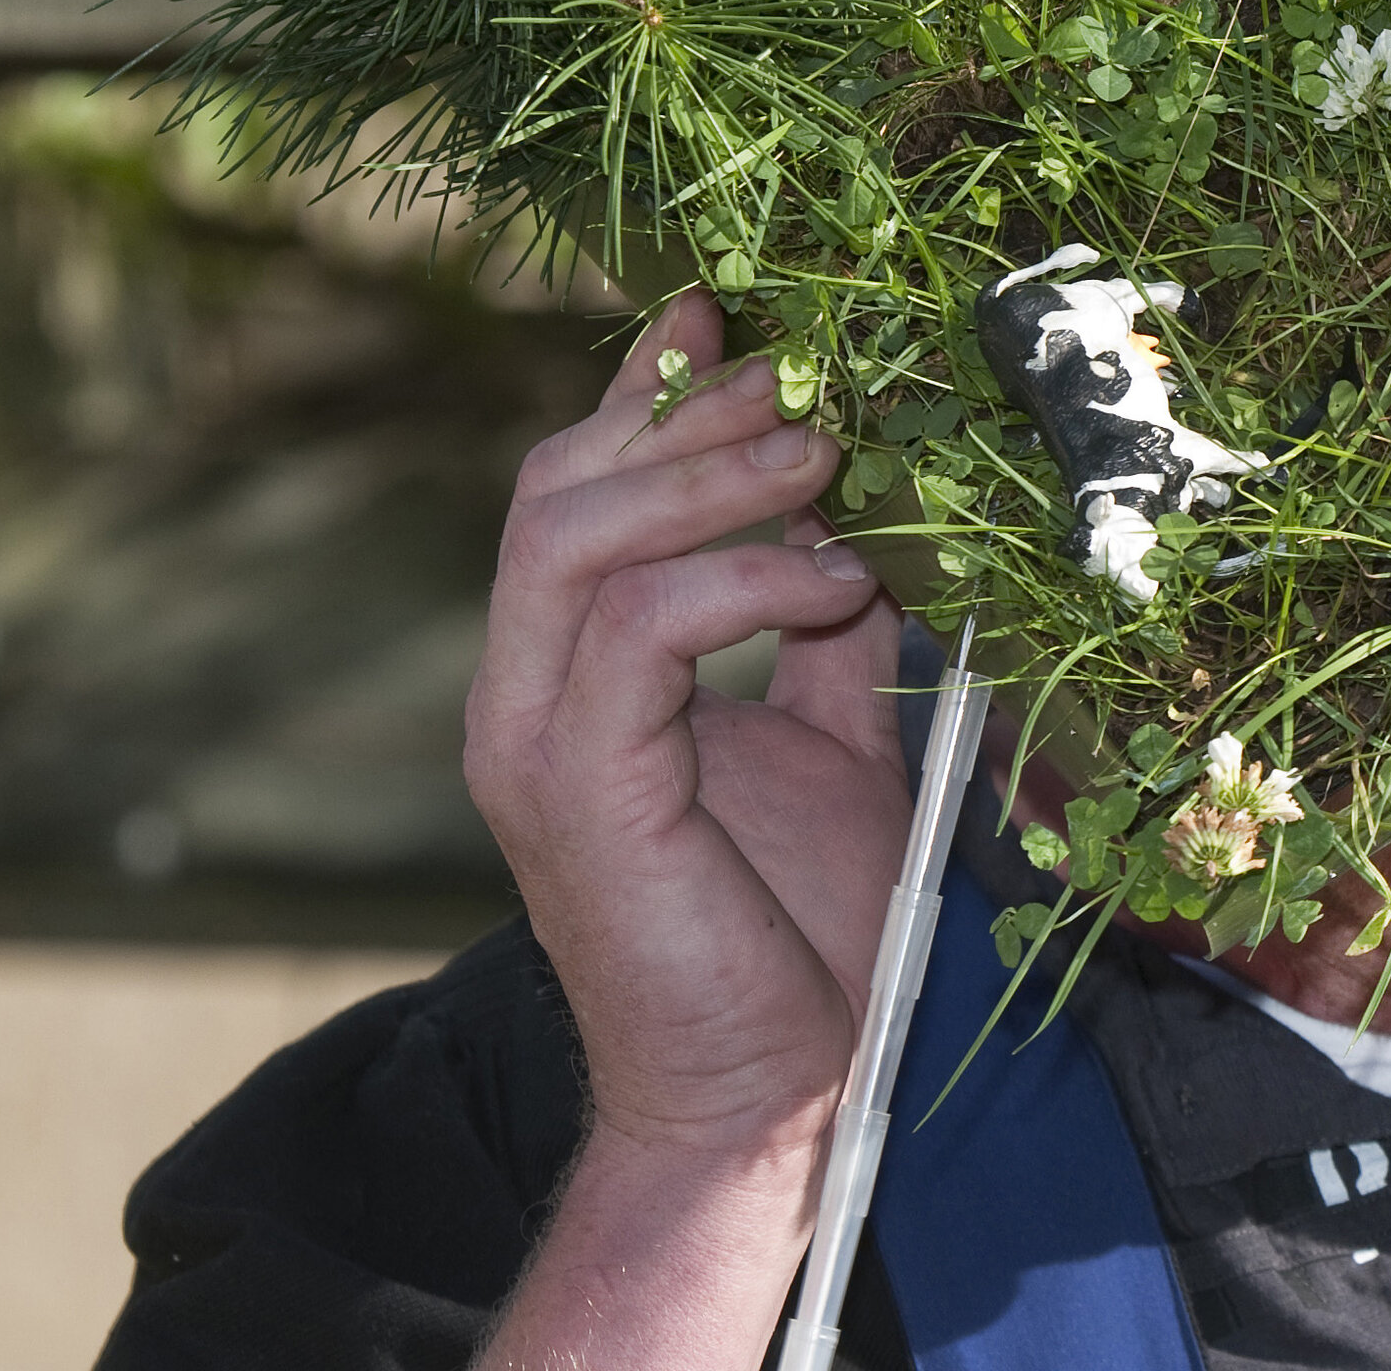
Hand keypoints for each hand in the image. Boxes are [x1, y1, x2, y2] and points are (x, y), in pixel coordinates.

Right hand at [465, 290, 912, 1169]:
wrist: (776, 1089)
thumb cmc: (801, 927)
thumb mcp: (831, 735)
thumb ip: (820, 628)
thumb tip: (864, 514)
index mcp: (574, 670)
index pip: (576, 484)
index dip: (645, 386)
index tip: (726, 303)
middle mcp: (526, 692)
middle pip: (558, 486)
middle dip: (686, 410)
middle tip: (808, 372)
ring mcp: (533, 739)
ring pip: (575, 537)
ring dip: (714, 476)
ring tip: (829, 454)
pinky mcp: (574, 790)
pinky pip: (635, 632)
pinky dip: (741, 582)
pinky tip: (833, 584)